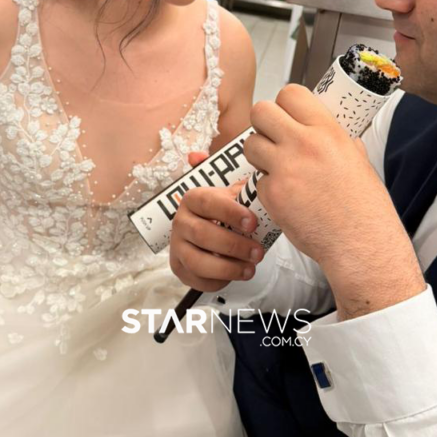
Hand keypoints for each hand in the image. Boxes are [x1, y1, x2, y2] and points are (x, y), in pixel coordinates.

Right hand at [170, 151, 263, 291]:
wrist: (214, 236)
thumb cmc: (227, 213)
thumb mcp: (232, 195)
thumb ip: (230, 179)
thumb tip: (196, 155)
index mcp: (193, 199)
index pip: (208, 203)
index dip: (230, 213)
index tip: (253, 223)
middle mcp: (180, 221)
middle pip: (204, 235)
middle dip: (235, 246)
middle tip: (258, 252)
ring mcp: (177, 246)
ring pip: (199, 261)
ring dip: (228, 267)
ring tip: (250, 268)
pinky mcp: (180, 268)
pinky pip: (197, 280)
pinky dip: (219, 281)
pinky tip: (236, 275)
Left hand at [245, 85, 423, 317]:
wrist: (360, 244)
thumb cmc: (365, 207)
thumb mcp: (359, 161)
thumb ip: (340, 142)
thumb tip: (336, 133)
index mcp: (327, 131)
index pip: (290, 94)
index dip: (284, 104)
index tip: (287, 116)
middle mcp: (303, 144)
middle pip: (261, 111)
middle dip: (263, 123)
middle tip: (272, 138)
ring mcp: (284, 169)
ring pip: (250, 144)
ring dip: (259, 153)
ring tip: (276, 167)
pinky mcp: (271, 194)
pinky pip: (257, 179)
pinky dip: (267, 187)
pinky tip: (285, 197)